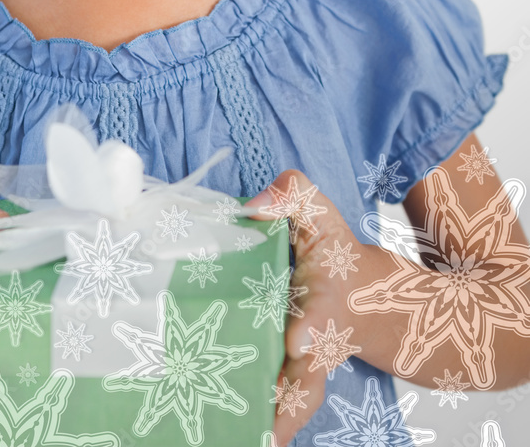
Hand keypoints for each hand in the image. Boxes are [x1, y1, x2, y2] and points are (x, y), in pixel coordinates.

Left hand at [245, 170, 364, 446]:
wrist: (374, 302)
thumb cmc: (337, 255)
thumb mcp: (320, 215)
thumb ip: (292, 196)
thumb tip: (250, 207)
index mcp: (328, 297)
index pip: (322, 309)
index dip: (311, 326)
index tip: (298, 341)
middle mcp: (320, 341)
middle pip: (311, 376)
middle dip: (294, 397)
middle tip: (270, 427)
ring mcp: (309, 368)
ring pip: (298, 402)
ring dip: (278, 424)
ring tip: (254, 444)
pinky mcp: (295, 380)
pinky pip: (284, 409)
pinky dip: (271, 428)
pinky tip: (244, 439)